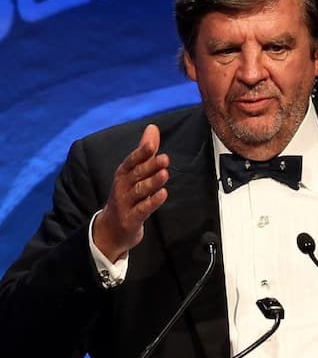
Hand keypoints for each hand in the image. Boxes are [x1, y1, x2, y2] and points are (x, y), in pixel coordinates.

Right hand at [93, 125, 169, 261]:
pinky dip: (152, 202)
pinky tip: (163, 194)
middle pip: (136, 174)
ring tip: (165, 174)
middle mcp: (123, 187)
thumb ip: (146, 152)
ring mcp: (126, 203)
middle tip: (165, 158)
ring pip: (140, 191)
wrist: (111, 229)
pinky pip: (143, 209)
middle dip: (150, 166)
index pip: (131, 161)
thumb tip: (153, 127)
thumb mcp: (135, 172)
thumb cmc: (127, 196)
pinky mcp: (131, 219)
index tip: (151, 143)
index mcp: (124, 174)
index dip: (141, 152)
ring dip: (152, 182)